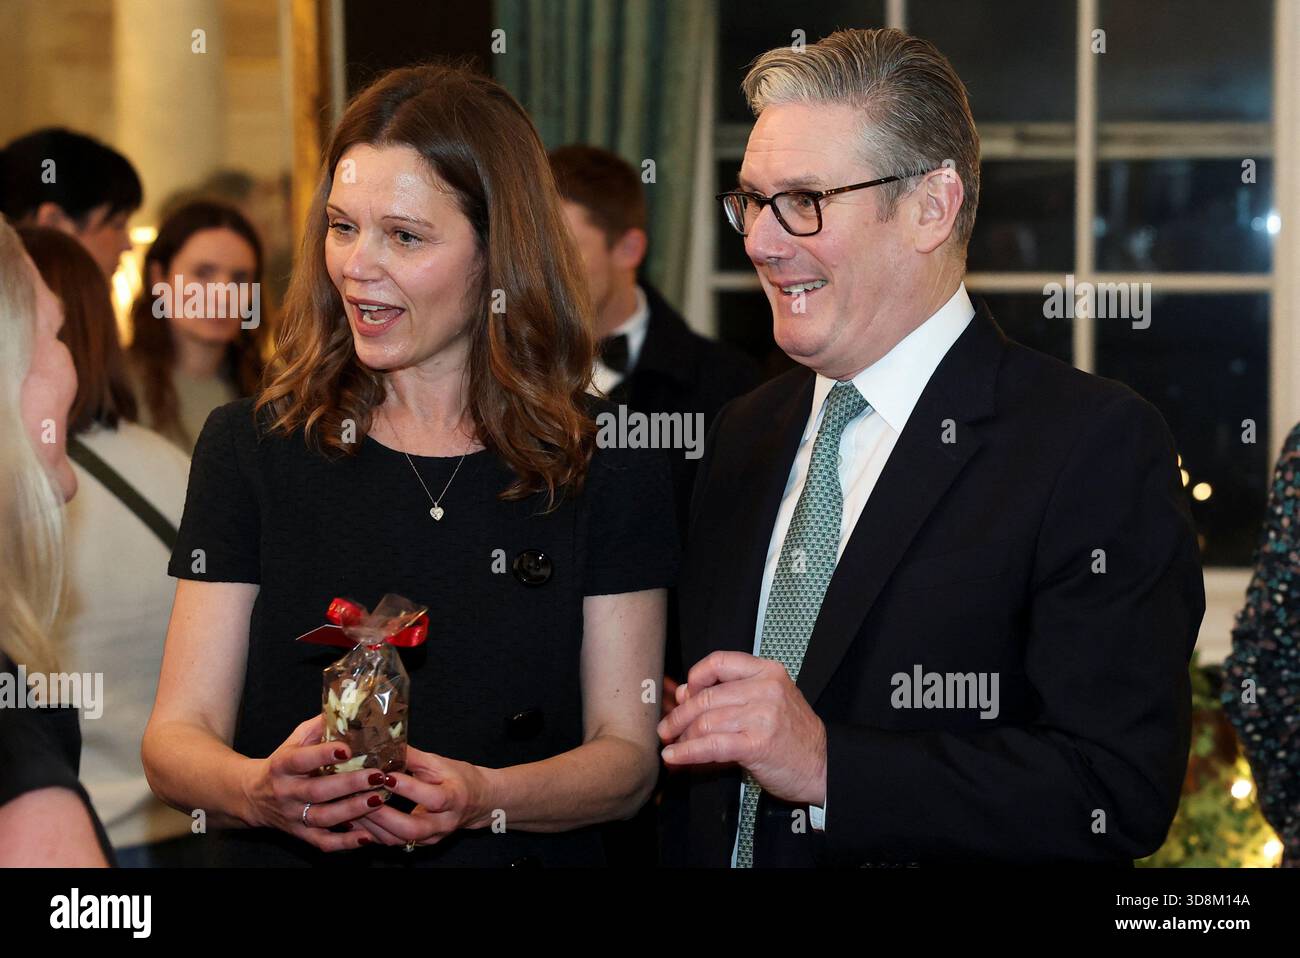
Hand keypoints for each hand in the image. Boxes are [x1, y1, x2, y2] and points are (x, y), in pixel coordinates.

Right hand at [241, 715, 390, 850]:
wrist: (252, 796)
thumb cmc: (283, 762)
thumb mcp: (294, 740)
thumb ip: (318, 726)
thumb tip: (348, 708)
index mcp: (282, 766)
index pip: (300, 760)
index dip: (323, 754)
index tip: (348, 748)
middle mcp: (286, 792)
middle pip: (317, 791)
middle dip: (349, 784)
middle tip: (377, 776)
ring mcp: (293, 816)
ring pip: (323, 818)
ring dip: (352, 810)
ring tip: (378, 799)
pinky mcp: (300, 834)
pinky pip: (323, 842)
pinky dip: (345, 842)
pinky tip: (367, 836)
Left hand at [355, 746, 493, 847]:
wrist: (478, 802)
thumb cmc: (458, 777)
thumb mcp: (439, 762)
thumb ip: (413, 756)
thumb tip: (385, 744)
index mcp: (455, 797)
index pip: (433, 797)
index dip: (408, 788)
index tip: (384, 776)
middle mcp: (444, 822)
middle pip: (413, 828)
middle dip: (383, 815)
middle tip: (361, 798)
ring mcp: (432, 837)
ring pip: (400, 839)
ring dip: (373, 826)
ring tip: (352, 808)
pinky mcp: (421, 843)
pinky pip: (395, 842)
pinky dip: (374, 832)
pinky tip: (358, 819)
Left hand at [656, 651, 826, 805]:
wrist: (824, 765)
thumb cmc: (794, 735)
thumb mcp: (769, 701)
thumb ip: (732, 693)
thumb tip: (686, 693)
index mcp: (768, 672)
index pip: (720, 661)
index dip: (695, 677)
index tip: (684, 694)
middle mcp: (766, 689)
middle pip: (707, 696)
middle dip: (679, 715)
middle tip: (666, 728)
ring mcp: (763, 715)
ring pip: (706, 721)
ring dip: (682, 736)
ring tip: (672, 745)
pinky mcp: (757, 744)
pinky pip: (712, 745)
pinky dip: (688, 752)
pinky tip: (675, 756)